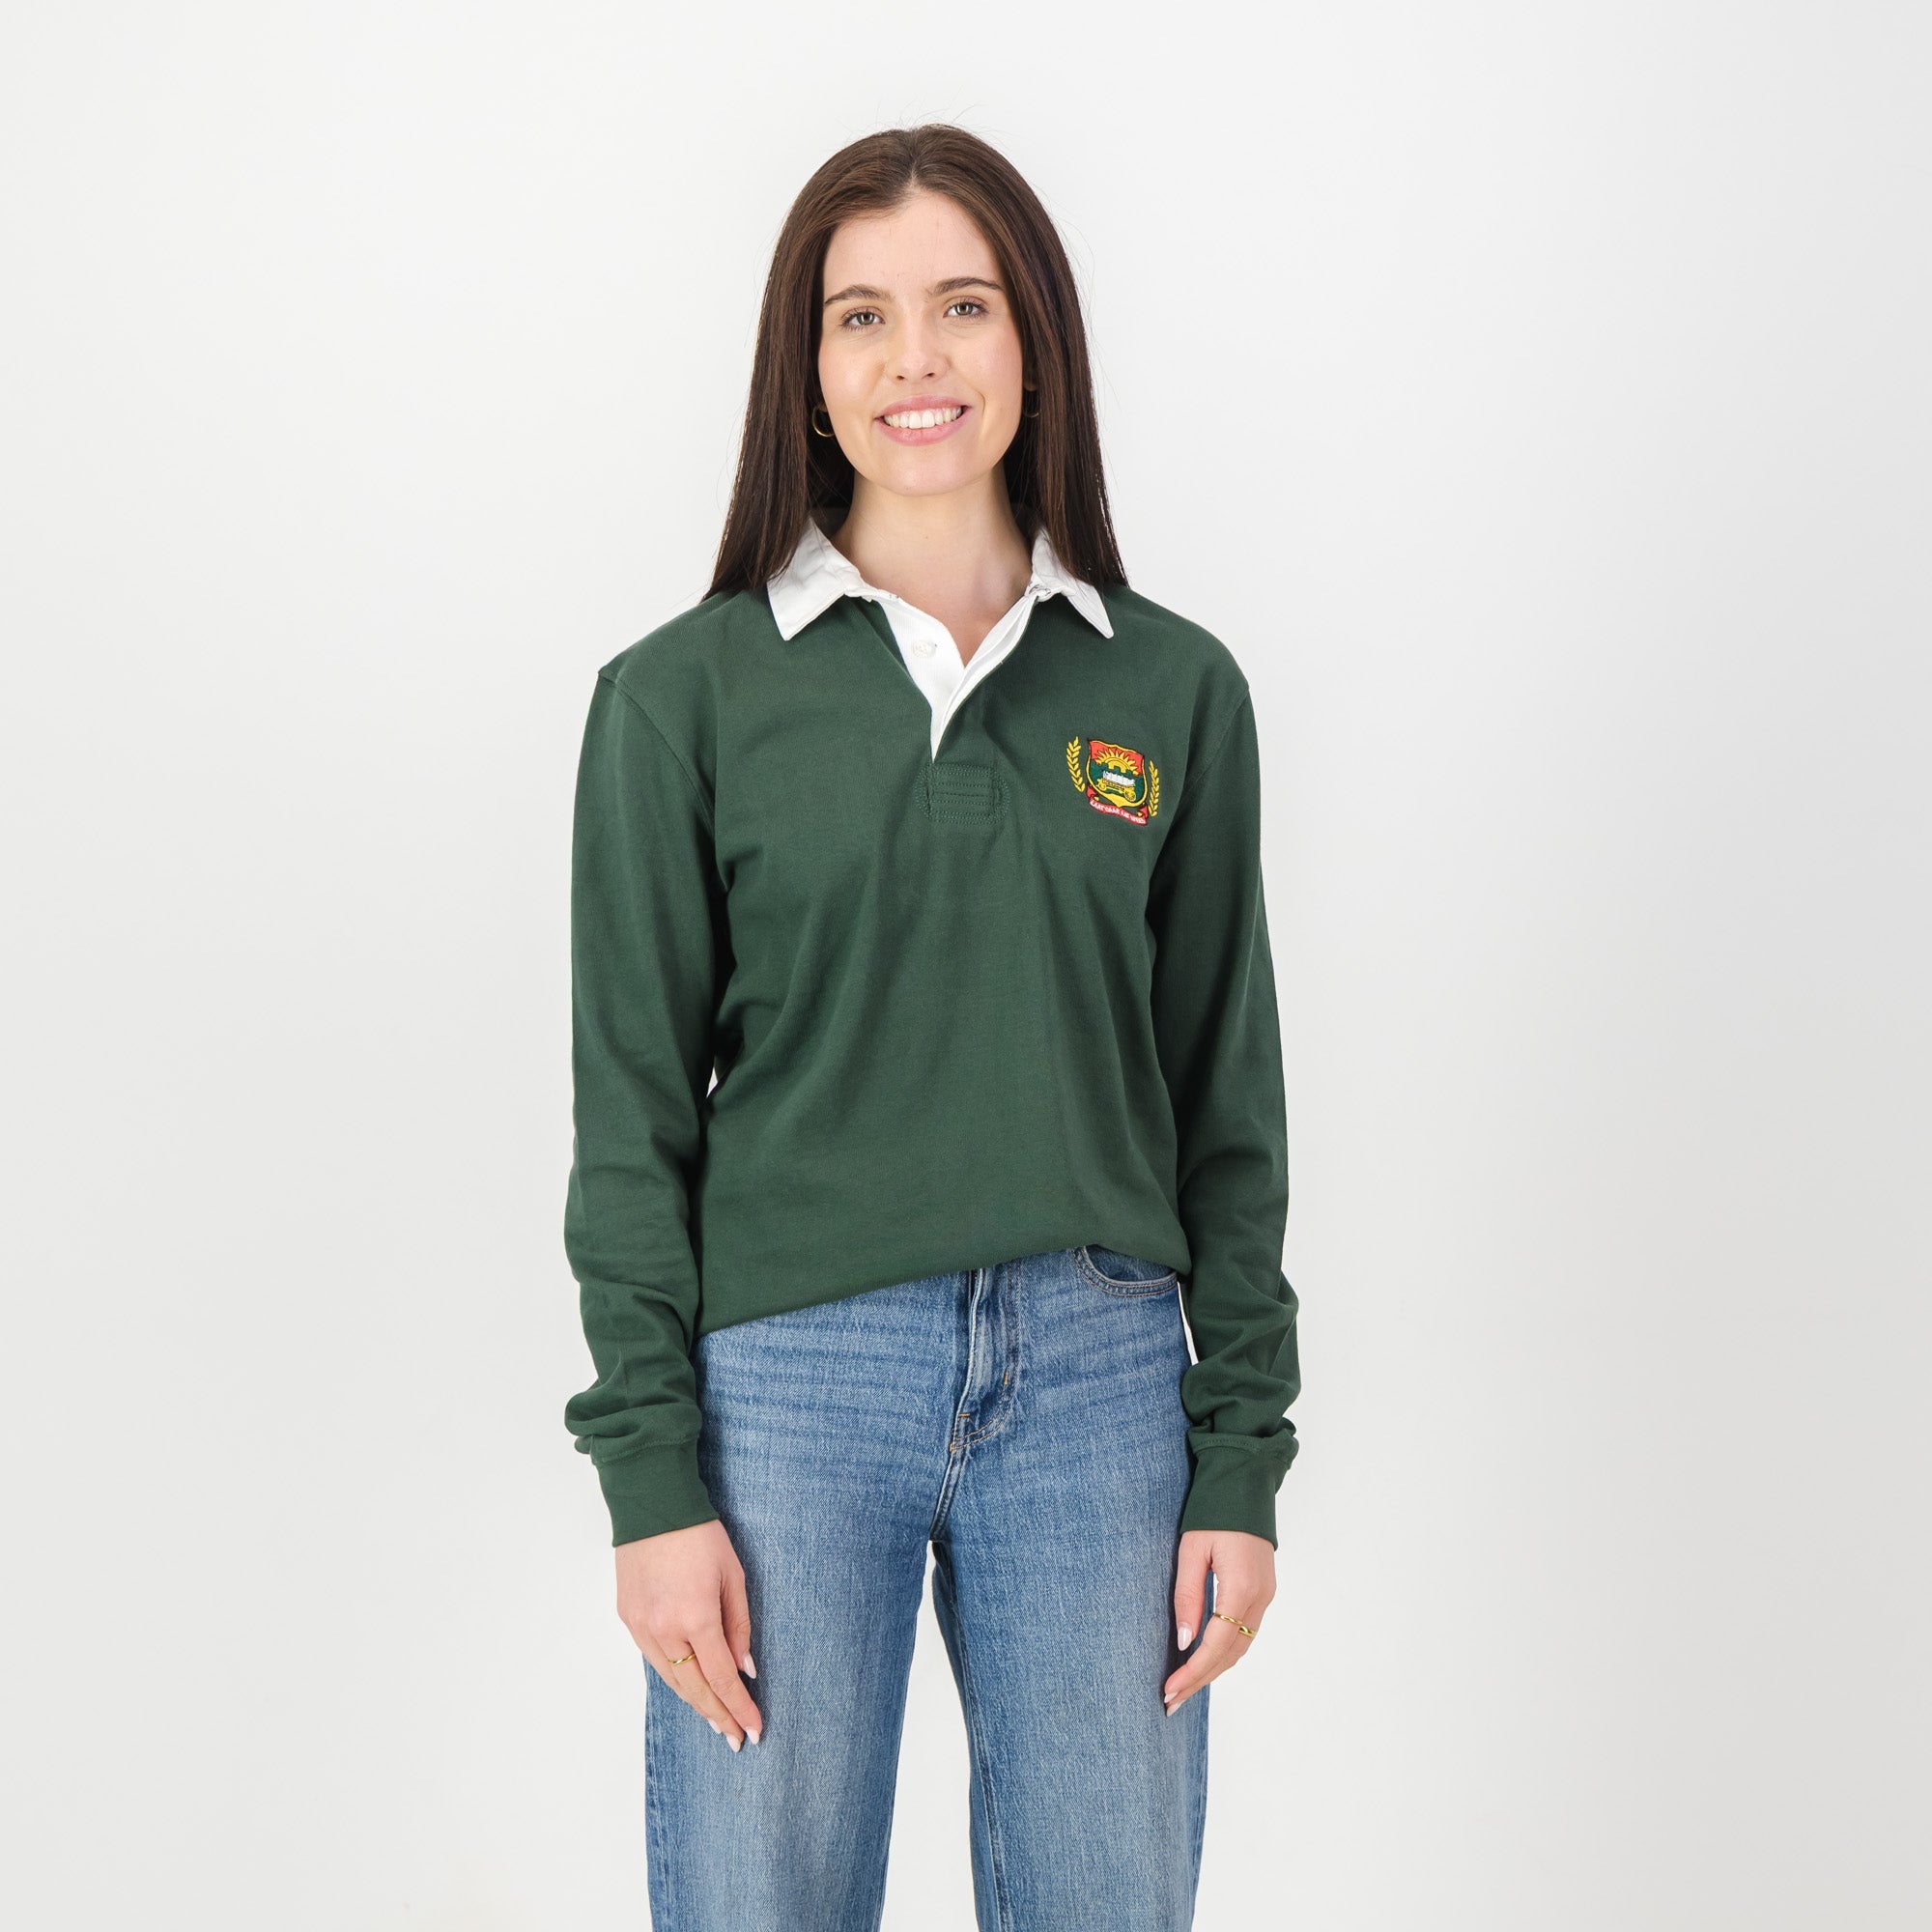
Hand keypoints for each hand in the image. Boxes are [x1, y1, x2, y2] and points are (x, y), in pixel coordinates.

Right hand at [617, 1518, 762, 1748]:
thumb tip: (745, 1669)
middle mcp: (664, 1630)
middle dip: (718, 1716)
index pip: (722, 1678)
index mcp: (696, 1617)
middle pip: (695, 1689)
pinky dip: (675, 1678)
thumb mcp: (734, 1576)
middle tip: (735, 1739)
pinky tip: (690, 1687)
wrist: (653, 1505)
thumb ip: (739, 1627)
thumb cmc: (700, 1536)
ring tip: (716, 1721)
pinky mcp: (628, 1619)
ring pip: (672, 1680)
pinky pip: (655, 1660)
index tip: (754, 1730)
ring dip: (695, 1703)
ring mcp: (641, 1627)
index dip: (739, 1707)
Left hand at [1163, 1527, 1275, 1713]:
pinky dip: (1224, 1651)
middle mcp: (1260, 1597)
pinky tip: (1204, 1659)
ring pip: (1241, 1647)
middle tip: (1171, 1702)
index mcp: (1241, 1587)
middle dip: (1201, 1680)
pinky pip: (1245, 1632)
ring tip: (1183, 1688)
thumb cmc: (1213, 1512)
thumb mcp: (1191, 1550)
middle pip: (1231, 1654)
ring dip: (1213, 1670)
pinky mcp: (1264, 1591)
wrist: (1245, 1482)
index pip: (1216, 1645)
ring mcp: (1266, 1595)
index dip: (1193, 1672)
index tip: (1169, 1691)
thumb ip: (1188, 1596)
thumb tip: (1185, 1642)